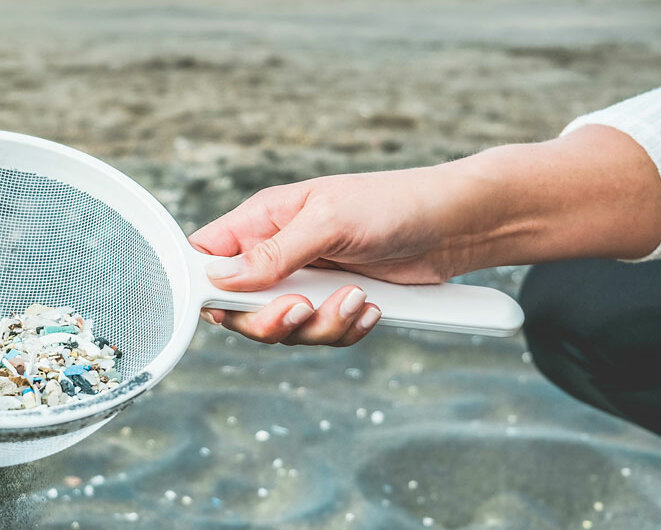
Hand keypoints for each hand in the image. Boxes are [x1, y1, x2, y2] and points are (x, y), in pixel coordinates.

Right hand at [189, 168, 460, 345]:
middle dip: (269, 320)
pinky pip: (321, 335)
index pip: (207, 257)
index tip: (225, 304)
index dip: (205, 286)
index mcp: (263, 221)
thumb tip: (219, 277)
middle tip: (301, 309)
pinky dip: (345, 330)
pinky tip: (371, 309)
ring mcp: (307, 282)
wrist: (455, 226)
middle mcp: (278, 254)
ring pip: (282, 329)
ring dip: (319, 326)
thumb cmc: (392, 204)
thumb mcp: (327, 221)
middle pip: (238, 308)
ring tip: (357, 299)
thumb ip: (272, 253)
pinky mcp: (335, 304)